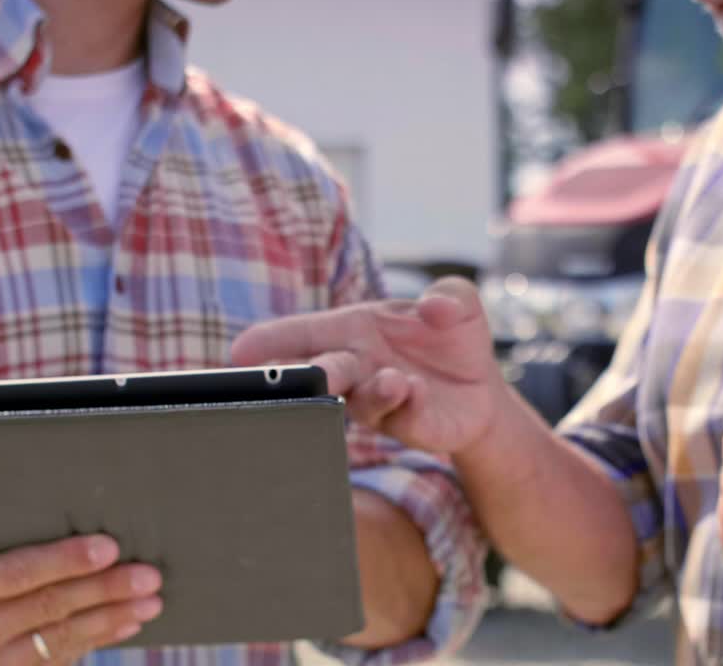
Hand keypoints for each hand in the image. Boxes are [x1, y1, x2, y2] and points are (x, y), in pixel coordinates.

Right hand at [0, 499, 163, 664]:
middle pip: (50, 607)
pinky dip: (96, 640)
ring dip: (111, 619)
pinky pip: (57, 660)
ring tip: (152, 601)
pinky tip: (125, 623)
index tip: (109, 548)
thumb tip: (8, 492)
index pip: (18, 573)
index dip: (66, 561)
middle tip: (149, 575)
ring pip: (61, 639)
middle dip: (106, 590)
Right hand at [230, 276, 504, 453]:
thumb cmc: (449, 335)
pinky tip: (415, 390)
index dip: (270, 341)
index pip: (302, 334)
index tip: (241, 352)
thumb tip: (436, 307)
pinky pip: (403, 419)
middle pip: (322, 371)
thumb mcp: (458, 302)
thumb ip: (449, 296)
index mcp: (352, 329)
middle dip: (310, 375)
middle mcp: (357, 367)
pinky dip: (409, 405)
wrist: (481, 385)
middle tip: (312, 375)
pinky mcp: (410, 426)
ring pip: (360, 402)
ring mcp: (379, 401)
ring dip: (373, 392)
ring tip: (392, 380)